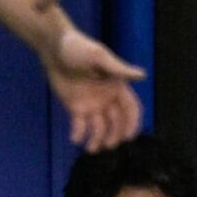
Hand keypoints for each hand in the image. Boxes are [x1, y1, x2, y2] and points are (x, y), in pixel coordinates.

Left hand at [41, 26, 146, 150]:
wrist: (53, 47)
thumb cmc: (78, 47)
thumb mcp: (99, 56)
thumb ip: (119, 69)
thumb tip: (143, 76)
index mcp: (117, 85)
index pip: (130, 108)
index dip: (132, 123)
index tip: (128, 137)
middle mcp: (107, 97)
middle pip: (117, 121)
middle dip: (115, 134)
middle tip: (108, 145)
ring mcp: (91, 103)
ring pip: (100, 127)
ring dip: (98, 139)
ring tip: (91, 148)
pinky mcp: (75, 106)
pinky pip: (80, 125)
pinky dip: (79, 134)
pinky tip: (75, 138)